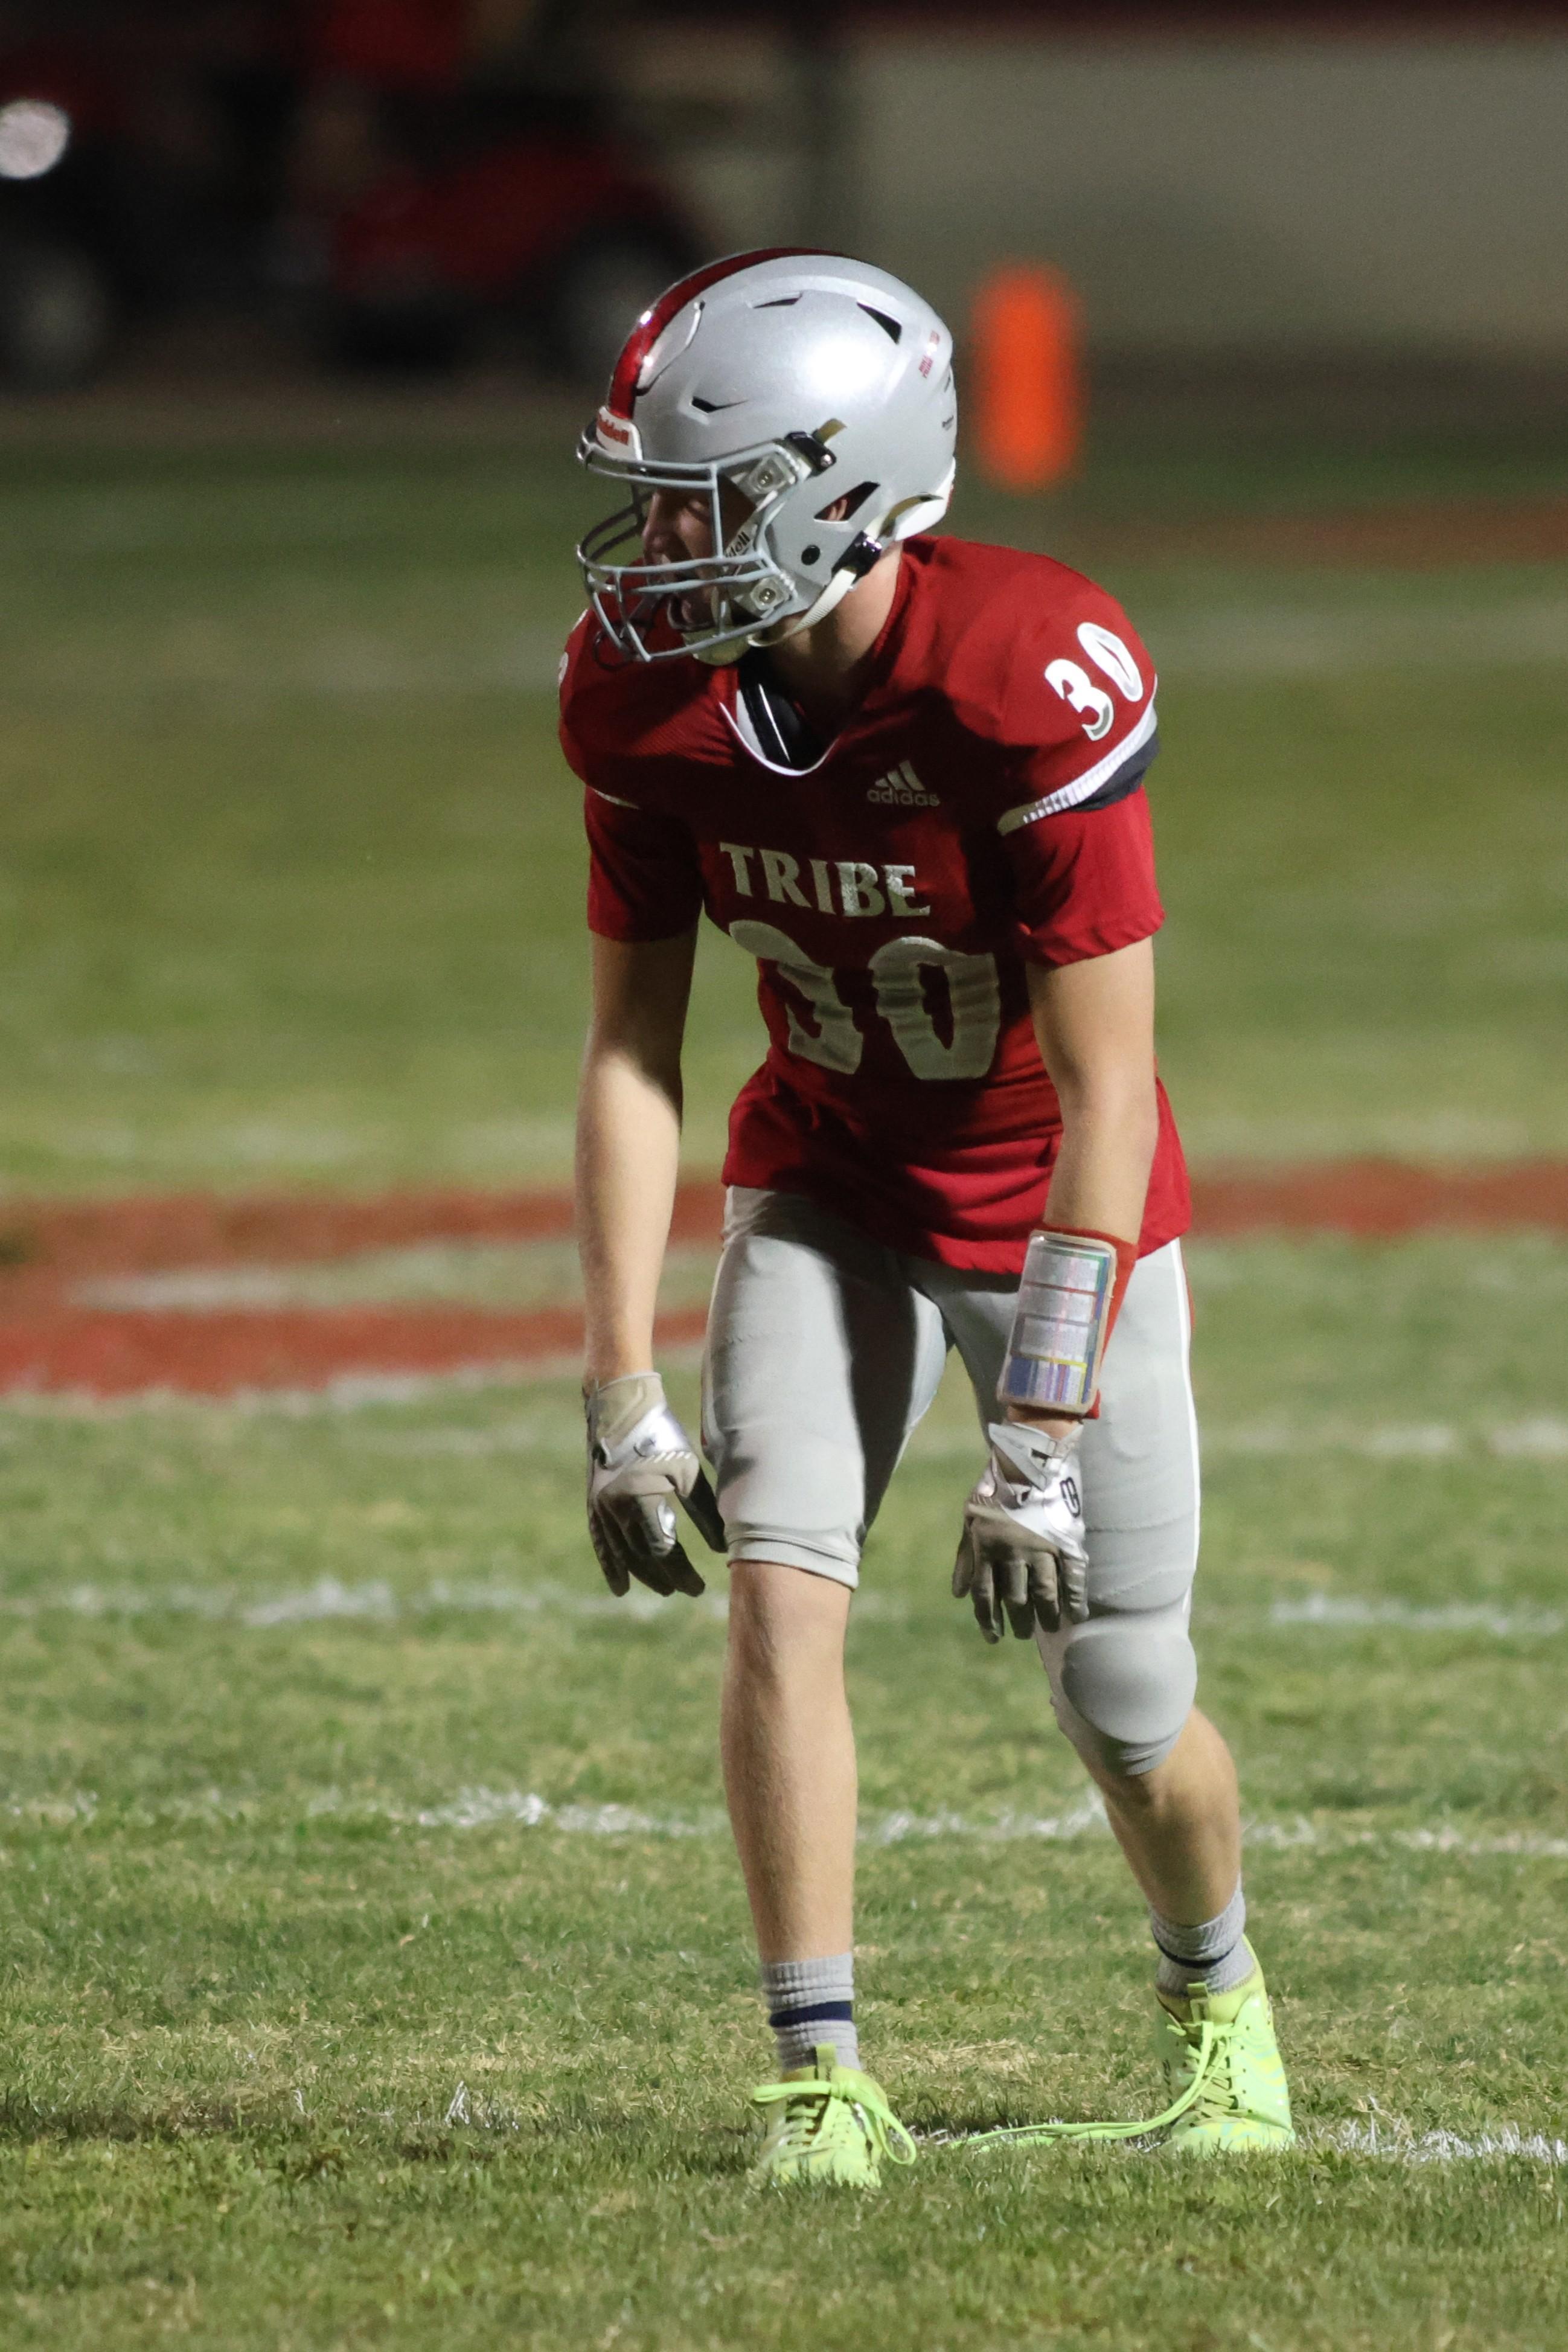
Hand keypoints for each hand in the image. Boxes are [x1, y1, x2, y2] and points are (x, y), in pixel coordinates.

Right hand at [585, 1372, 725, 1598]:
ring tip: (663, 1589)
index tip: (699, 1586)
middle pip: (642, 1557)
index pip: (664, 1551)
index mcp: (641, 1500)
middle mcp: (615, 1509)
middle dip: (665, 1577)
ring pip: (622, 1553)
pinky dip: (612, 1566)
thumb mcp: (688, 1470)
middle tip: (687, 1589)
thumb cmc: (662, 1434)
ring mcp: (600, 1507)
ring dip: (642, 1575)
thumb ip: (704, 1511)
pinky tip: (620, 1586)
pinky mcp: (594, 1503)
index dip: (682, 1573)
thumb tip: (722, 1547)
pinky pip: (601, 1542)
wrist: (620, 1404)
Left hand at [952, 1420, 1088, 1642]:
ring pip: (1044, 1594)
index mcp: (986, 1546)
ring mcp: (1041, 1546)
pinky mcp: (1066, 1540)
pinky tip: (1076, 1616)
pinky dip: (1075, 1600)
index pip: (985, 1595)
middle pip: (1015, 1599)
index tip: (994, 1637)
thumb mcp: (970, 1519)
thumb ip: (964, 1558)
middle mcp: (1012, 1551)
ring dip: (1046, 1617)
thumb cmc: (995, 1488)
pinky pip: (1073, 1578)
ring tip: (1048, 1628)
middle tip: (1022, 1634)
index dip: (988, 1621)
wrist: (1030, 1456)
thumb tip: (958, 1595)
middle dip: (1019, 1622)